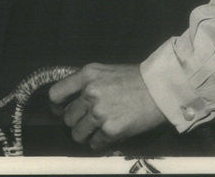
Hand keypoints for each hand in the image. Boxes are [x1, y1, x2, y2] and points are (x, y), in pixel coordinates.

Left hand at [48, 63, 164, 151]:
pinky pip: (93, 144)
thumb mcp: (105, 71)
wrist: (159, 88)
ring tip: (97, 129)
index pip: (56, 94)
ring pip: (77, 134)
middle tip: (87, 120)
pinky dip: (99, 142)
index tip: (61, 111)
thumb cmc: (134, 79)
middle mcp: (90, 92)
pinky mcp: (110, 129)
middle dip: (76, 122)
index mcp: (87, 75)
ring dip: (85, 134)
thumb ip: (86, 83)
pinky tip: (108, 134)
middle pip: (67, 118)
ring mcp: (100, 112)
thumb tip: (70, 100)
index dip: (56, 107)